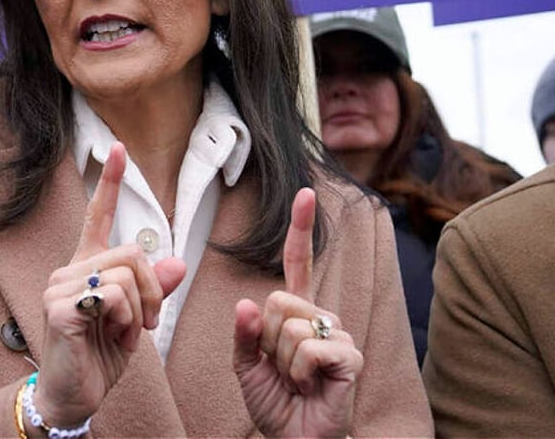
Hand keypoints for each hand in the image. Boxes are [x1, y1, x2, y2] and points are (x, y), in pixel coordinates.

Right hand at [34, 142, 185, 427]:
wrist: (73, 396)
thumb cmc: (100, 354)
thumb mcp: (136, 319)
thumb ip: (153, 289)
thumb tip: (177, 262)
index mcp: (87, 266)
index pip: (98, 216)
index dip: (109, 182)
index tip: (118, 149)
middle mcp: (70, 270)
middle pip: (132, 252)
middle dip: (153, 289)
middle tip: (148, 322)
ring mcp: (60, 287)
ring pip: (126, 274)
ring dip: (140, 310)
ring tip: (127, 334)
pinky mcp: (59, 308)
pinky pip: (113, 297)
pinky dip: (127, 321)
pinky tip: (113, 338)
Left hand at [233, 188, 362, 437]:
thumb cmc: (275, 402)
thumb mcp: (246, 366)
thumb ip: (244, 335)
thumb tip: (247, 303)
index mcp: (296, 312)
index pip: (296, 262)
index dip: (299, 228)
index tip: (304, 192)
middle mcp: (321, 315)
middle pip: (276, 301)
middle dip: (265, 341)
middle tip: (281, 369)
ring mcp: (339, 333)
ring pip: (288, 326)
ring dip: (280, 362)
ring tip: (296, 381)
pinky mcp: (350, 355)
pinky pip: (307, 347)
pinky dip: (298, 372)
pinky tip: (310, 386)